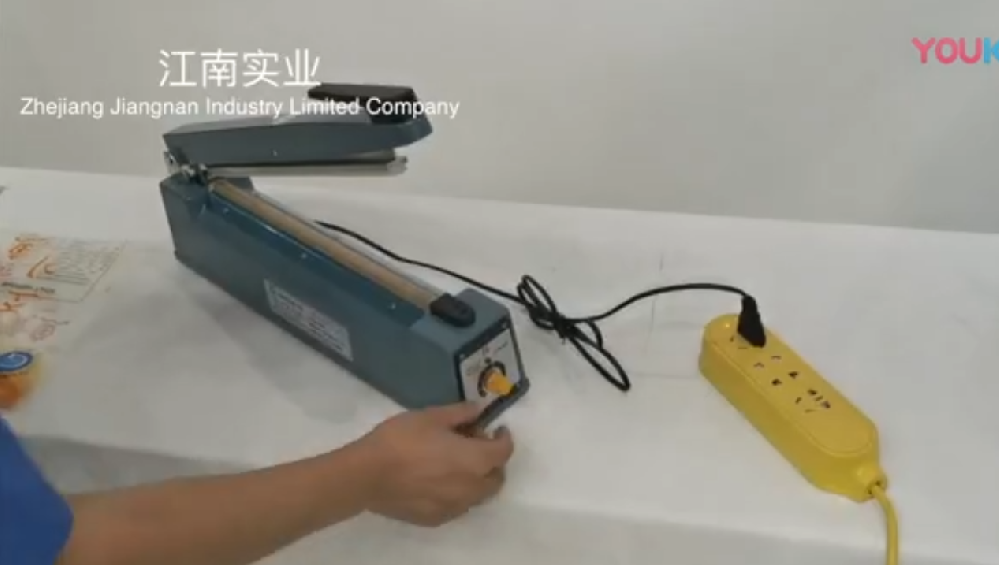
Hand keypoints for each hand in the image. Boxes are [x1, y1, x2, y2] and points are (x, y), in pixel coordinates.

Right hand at [355, 402, 513, 526]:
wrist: (366, 475)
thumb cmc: (401, 440)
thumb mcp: (431, 416)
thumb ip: (461, 413)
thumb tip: (479, 410)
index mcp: (475, 460)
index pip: (504, 451)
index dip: (504, 438)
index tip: (496, 429)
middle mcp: (471, 488)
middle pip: (496, 478)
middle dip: (493, 462)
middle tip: (476, 446)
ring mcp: (454, 507)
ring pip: (478, 495)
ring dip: (477, 479)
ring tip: (456, 464)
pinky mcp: (436, 518)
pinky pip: (458, 506)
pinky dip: (458, 493)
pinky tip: (438, 481)